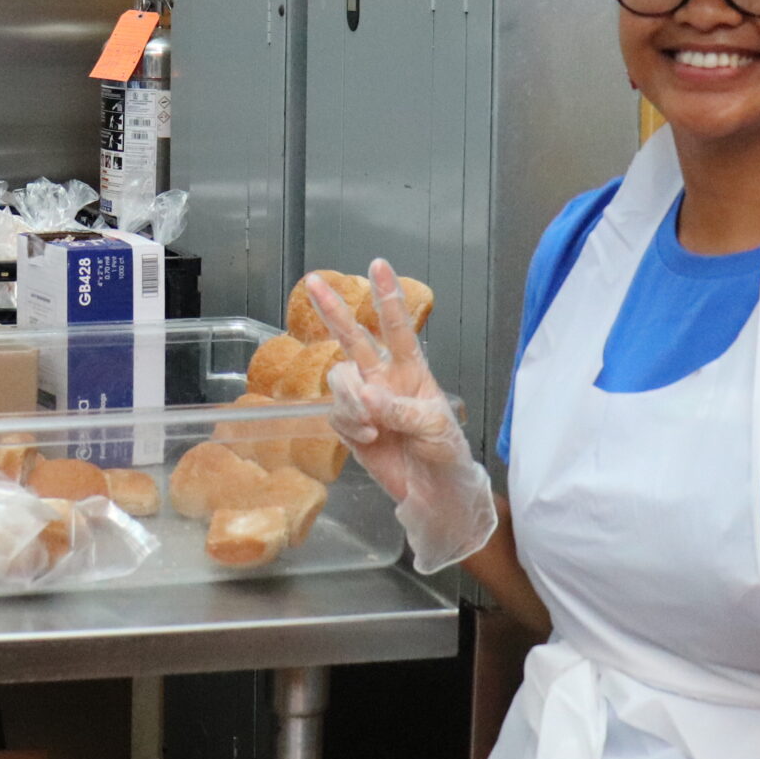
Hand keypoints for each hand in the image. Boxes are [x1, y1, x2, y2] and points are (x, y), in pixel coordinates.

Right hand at [308, 260, 496, 571]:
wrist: (435, 493)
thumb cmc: (445, 452)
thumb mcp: (433, 426)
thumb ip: (399, 409)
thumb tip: (366, 396)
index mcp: (411, 370)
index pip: (396, 327)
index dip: (386, 296)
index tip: (378, 265)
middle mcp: (383, 378)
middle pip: (353, 338)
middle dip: (334, 310)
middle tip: (314, 282)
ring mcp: (364, 401)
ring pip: (339, 380)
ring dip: (350, 399)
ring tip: (371, 423)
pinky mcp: (350, 427)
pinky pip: (336, 415)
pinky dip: (350, 424)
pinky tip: (369, 437)